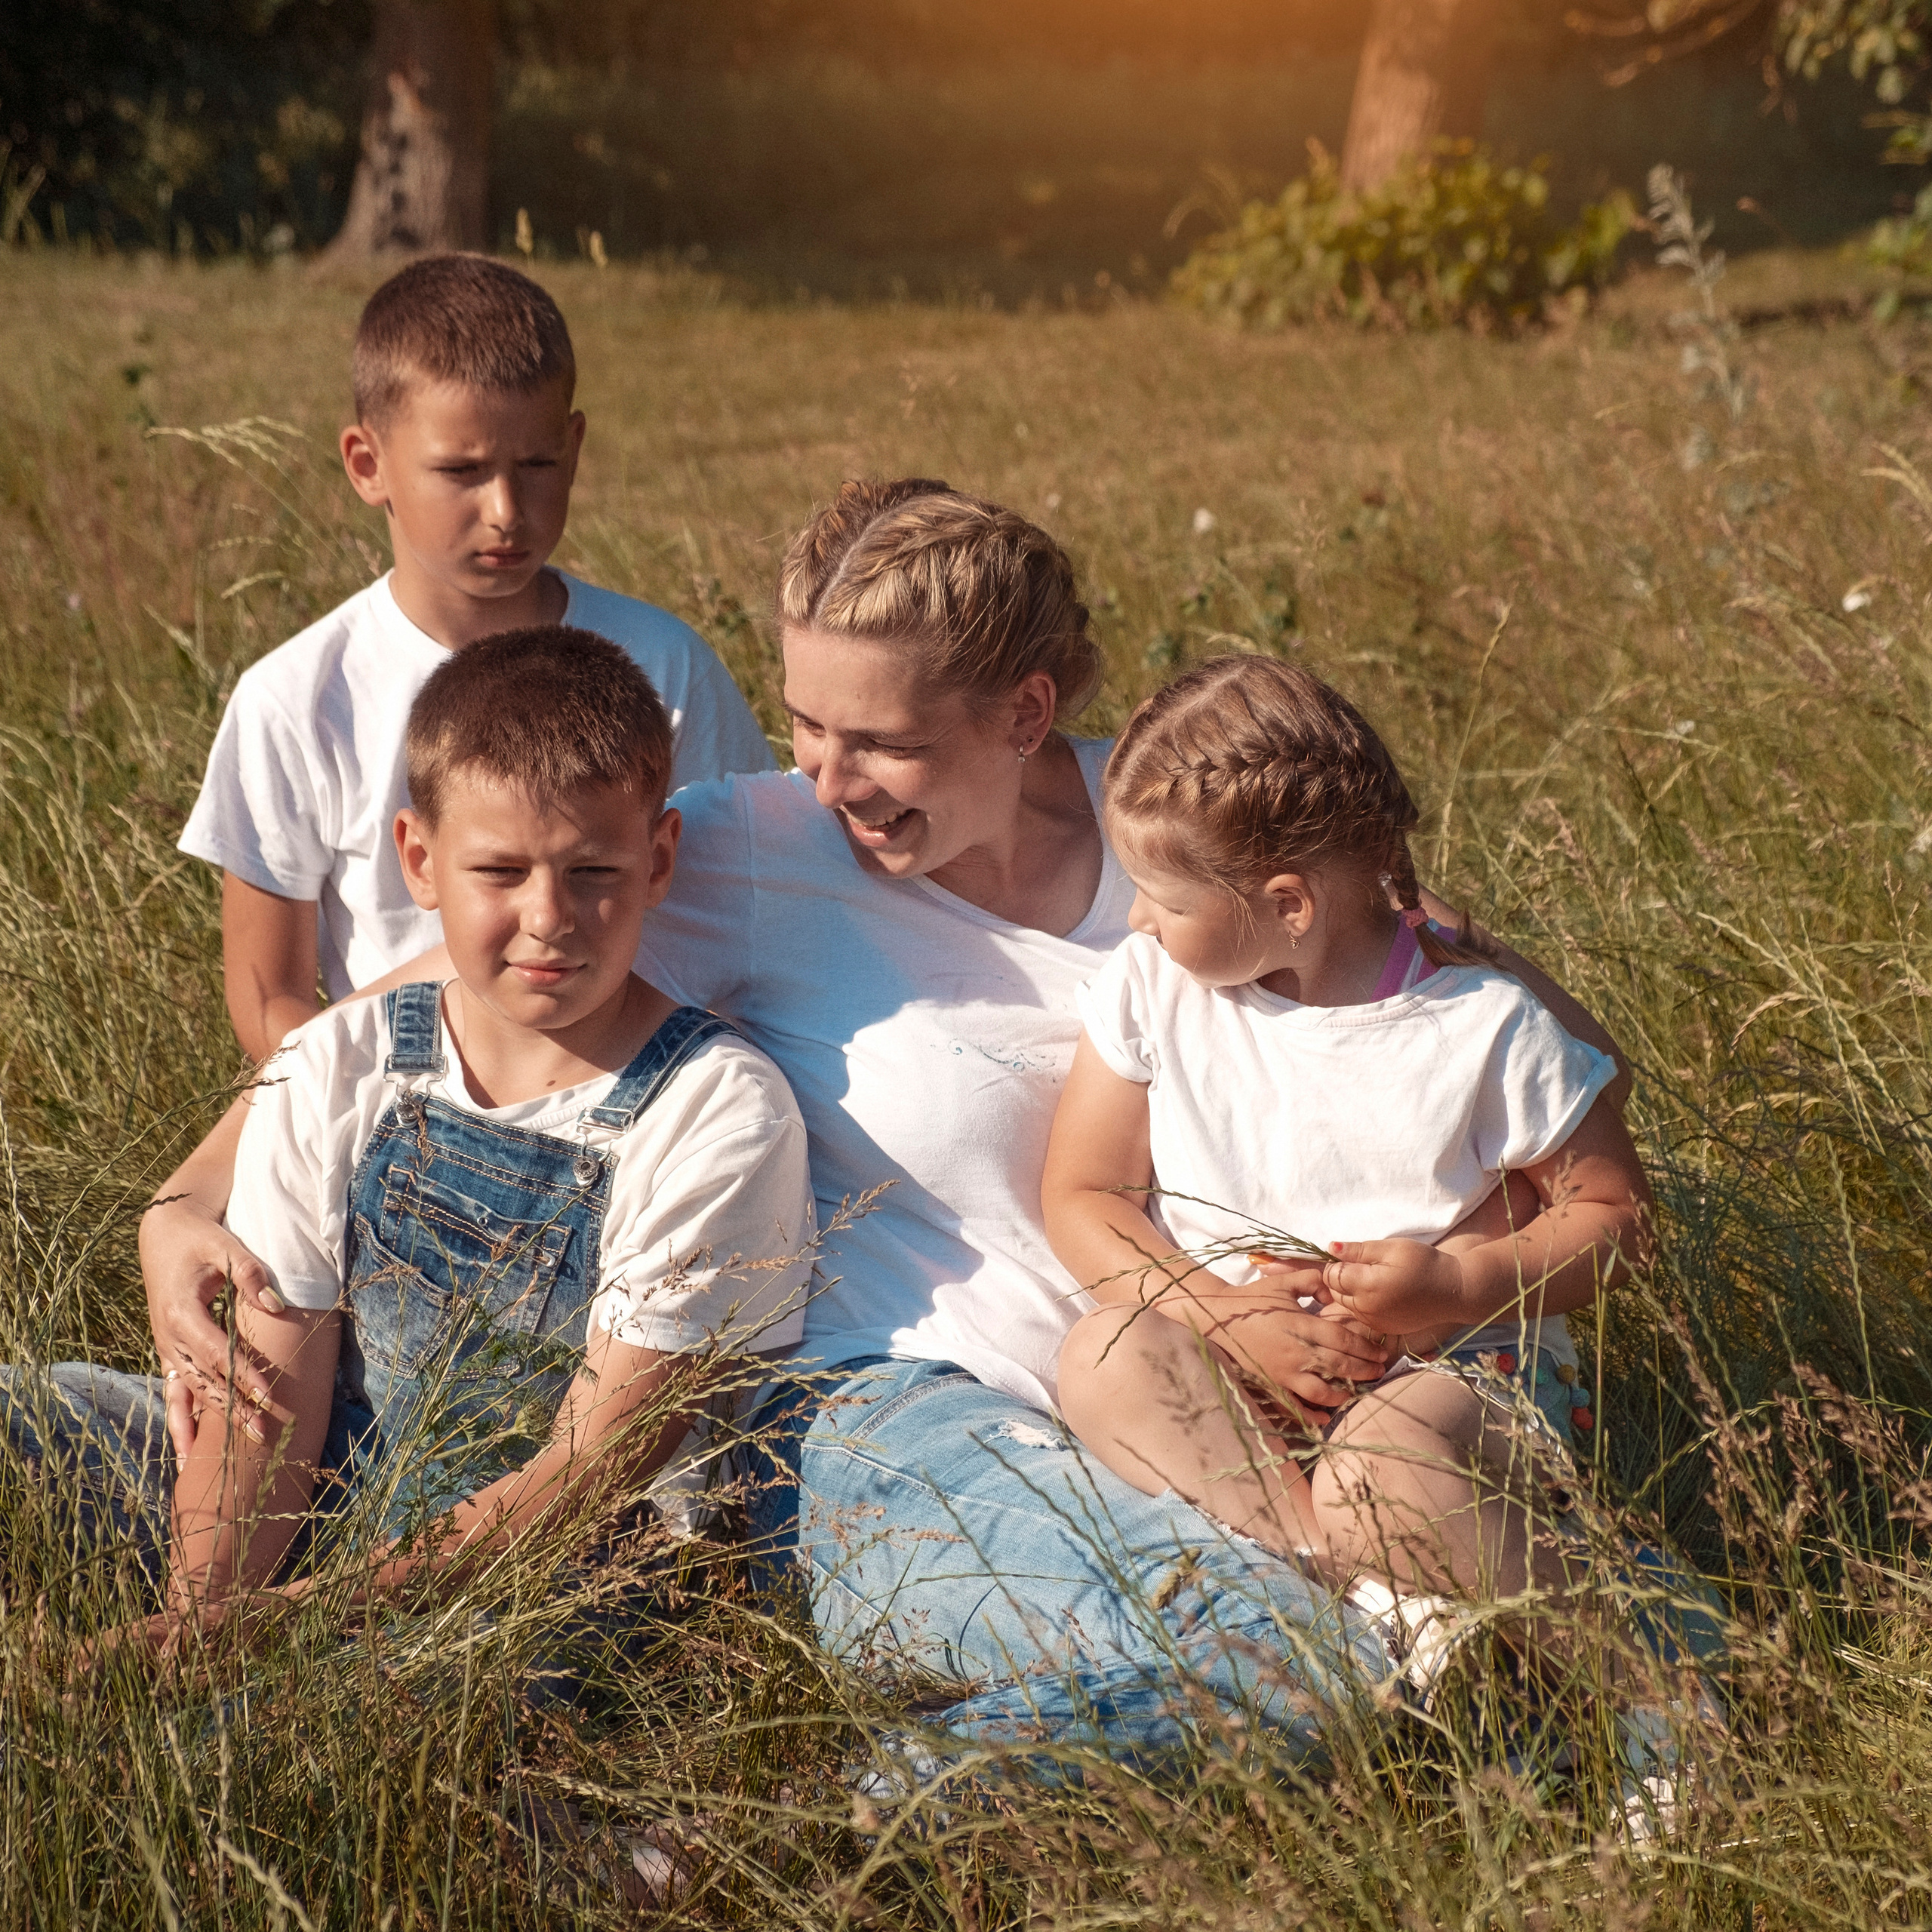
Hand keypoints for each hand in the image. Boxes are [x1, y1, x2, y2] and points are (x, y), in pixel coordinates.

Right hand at [139, 1196, 284, 1458]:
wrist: (163, 1236)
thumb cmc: (200, 1241)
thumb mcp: (226, 1247)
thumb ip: (251, 1274)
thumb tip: (277, 1305)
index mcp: (182, 1313)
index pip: (217, 1352)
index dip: (242, 1375)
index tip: (268, 1395)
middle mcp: (168, 1338)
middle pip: (203, 1381)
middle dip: (232, 1410)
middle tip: (263, 1435)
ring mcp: (165, 1350)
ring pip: (188, 1395)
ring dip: (208, 1427)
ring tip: (228, 1460)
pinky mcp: (168, 1355)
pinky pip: (173, 1396)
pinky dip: (181, 1427)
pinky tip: (186, 1460)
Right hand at [1182, 1275, 1391, 1415]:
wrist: (1218, 1317)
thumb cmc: (1253, 1298)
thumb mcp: (1284, 1282)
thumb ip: (1313, 1281)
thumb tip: (1335, 1292)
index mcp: (1300, 1325)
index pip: (1342, 1340)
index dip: (1365, 1348)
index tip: (1381, 1352)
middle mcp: (1295, 1351)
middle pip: (1339, 1366)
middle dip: (1364, 1370)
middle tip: (1380, 1371)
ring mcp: (1283, 1371)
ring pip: (1322, 1391)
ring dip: (1344, 1393)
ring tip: (1358, 1390)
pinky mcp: (1271, 1383)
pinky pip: (1294, 1405)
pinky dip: (1312, 1414)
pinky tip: (1327, 1417)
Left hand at [1317, 1239, 1466, 1338]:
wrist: (1453, 1291)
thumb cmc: (1424, 1264)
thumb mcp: (1392, 1248)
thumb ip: (1358, 1250)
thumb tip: (1331, 1248)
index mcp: (1367, 1285)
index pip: (1331, 1275)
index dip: (1336, 1263)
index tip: (1351, 1255)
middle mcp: (1367, 1308)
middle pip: (1335, 1291)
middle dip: (1341, 1277)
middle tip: (1362, 1265)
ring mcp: (1374, 1322)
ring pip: (1346, 1305)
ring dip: (1350, 1292)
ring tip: (1372, 1278)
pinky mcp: (1383, 1329)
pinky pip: (1360, 1315)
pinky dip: (1362, 1304)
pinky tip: (1380, 1293)